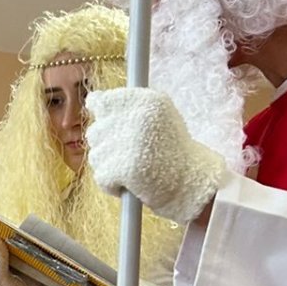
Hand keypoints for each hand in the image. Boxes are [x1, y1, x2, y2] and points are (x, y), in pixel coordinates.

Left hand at [85, 87, 225, 223]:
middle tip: (131, 155)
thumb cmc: (171, 151)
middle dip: (107, 146)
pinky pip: (101, 177)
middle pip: (95, 131)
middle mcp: (138, 117)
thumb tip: (93, 99)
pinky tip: (132, 184)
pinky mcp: (125, 168)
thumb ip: (127, 106)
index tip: (116, 129)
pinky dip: (112, 185)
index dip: (103, 118)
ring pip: (96, 155)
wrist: (193, 182)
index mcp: (147, 100)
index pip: (101, 101)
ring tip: (134, 169)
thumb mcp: (157, 117)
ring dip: (109, 167)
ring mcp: (130, 143)